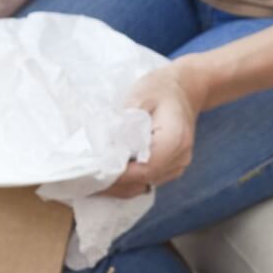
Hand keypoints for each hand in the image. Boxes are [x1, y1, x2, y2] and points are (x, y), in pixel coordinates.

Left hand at [103, 60, 207, 197]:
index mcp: (175, 140)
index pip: (145, 169)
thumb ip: (125, 120)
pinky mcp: (171, 167)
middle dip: (115, 181)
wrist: (185, 89)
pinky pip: (147, 180)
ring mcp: (177, 165)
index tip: (95, 170)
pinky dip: (129, 180)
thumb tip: (108, 144)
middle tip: (87, 176)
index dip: (119, 174)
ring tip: (95, 175)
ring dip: (120, 183)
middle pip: (143, 180)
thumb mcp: (141, 95)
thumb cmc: (161, 88)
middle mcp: (180, 157)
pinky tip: (111, 170)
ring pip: (144, 184)